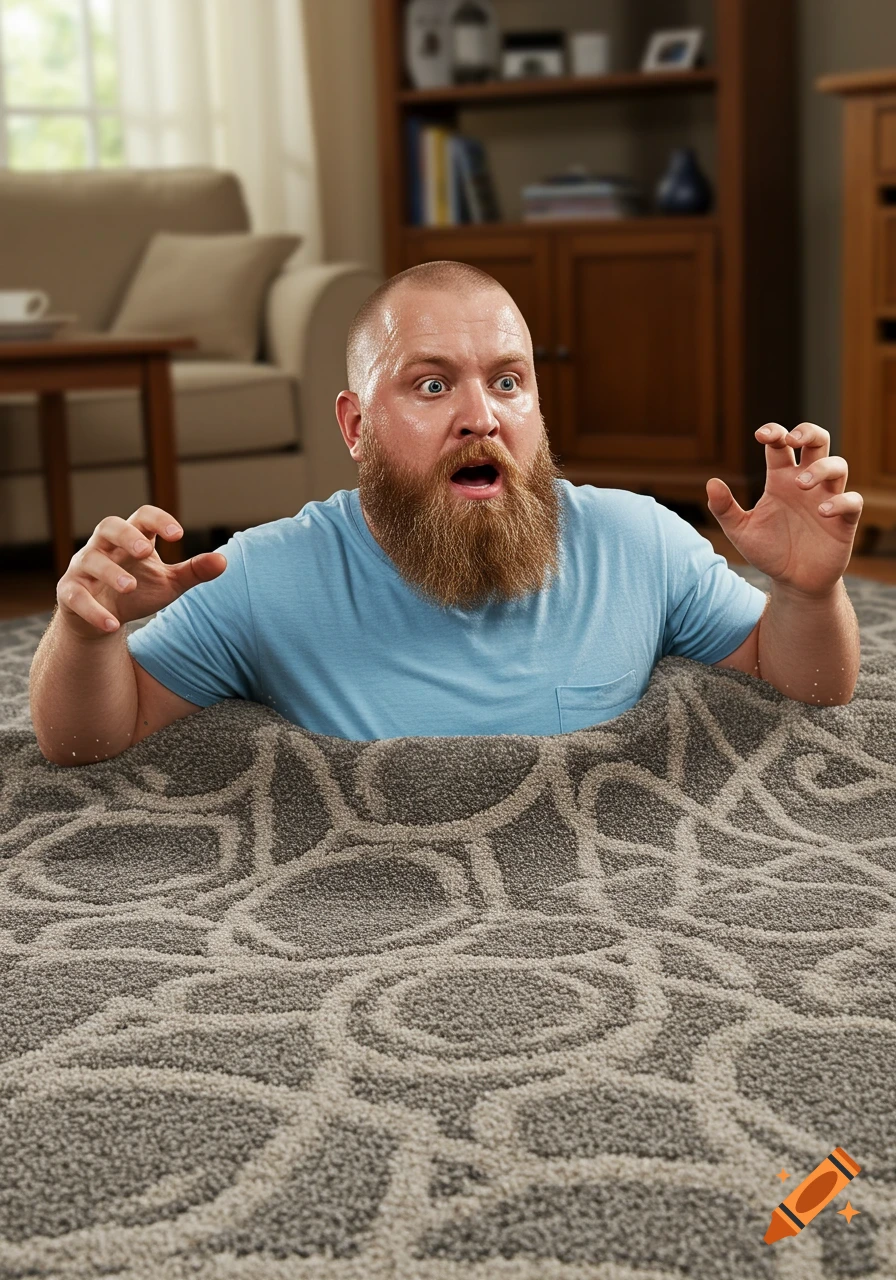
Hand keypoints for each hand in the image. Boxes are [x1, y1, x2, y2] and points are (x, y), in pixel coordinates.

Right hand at [56, 505, 226, 639]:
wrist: (104, 620)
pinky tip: (112, 624)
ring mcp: (83, 568)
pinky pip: (75, 597)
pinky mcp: (69, 592)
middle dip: (126, 536)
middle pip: (108, 526)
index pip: (142, 517)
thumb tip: (224, 561)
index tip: (178, 535)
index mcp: (131, 538)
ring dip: (110, 572)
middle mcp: (104, 547)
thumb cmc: (140, 591)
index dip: (158, 520)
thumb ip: (194, 571)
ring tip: (131, 587)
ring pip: (90, 560)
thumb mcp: (170, 582)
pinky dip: (93, 610)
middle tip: (146, 550)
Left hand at [705, 422, 863, 597]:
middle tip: (792, 440)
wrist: (792, 582)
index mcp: (781, 480)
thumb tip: (711, 483)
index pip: (781, 445)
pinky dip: (841, 501)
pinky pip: (852, 501)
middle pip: (817, 442)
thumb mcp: (740, 532)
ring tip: (800, 484)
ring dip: (820, 468)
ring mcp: (827, 499)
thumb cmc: (768, 552)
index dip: (775, 432)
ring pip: (838, 465)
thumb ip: (724, 509)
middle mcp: (806, 484)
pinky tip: (822, 512)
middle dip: (808, 432)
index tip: (761, 435)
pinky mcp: (844, 521)